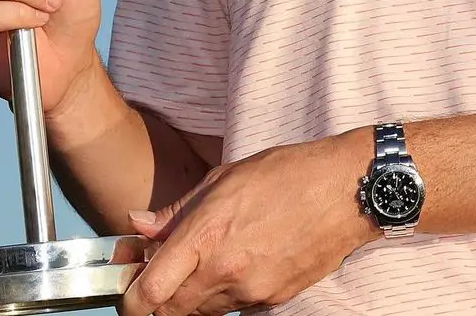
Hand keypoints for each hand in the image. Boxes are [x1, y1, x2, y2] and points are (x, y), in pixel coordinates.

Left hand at [120, 131, 374, 315]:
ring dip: (190, 294)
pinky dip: (224, 293)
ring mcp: (251, 292)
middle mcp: (226, 271)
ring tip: (204, 258)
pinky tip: (237, 262)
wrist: (346, 191)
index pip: (149, 291)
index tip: (128, 283)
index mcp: (208, 234)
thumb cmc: (287, 173)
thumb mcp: (225, 178)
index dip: (130, 295)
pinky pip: (232, 308)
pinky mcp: (272, 302)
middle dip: (157, 296)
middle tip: (158, 271)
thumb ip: (178, 210)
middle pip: (169, 310)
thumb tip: (138, 226)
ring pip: (201, 311)